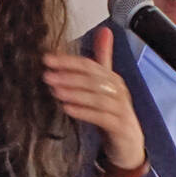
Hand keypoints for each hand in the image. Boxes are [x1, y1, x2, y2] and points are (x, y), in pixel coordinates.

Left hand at [43, 27, 145, 172]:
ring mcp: (121, 109)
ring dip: (75, 93)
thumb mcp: (105, 87)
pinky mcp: (120, 126)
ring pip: (97, 97)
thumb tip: (104, 30)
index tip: (47, 59)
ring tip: (54, 91)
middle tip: (47, 75)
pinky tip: (68, 109)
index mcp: (112, 80)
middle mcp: (119, 91)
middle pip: (93, 79)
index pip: (90, 66)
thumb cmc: (113, 114)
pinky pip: (102, 117)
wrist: (129, 146)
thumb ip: (102, 60)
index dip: (69, 61)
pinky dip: (84, 112)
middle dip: (69, 76)